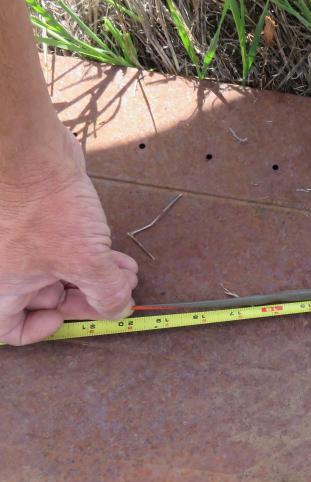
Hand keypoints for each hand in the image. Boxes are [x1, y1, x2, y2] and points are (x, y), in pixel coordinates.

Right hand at [0, 121, 137, 344]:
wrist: (31, 151)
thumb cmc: (45, 208)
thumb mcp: (84, 261)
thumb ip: (104, 293)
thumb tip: (117, 310)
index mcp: (0, 287)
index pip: (8, 329)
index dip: (40, 330)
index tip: (69, 317)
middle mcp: (4, 268)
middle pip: (43, 299)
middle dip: (87, 298)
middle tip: (118, 294)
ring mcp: (20, 244)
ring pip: (59, 272)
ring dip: (96, 277)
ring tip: (127, 274)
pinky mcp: (39, 222)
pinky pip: (64, 249)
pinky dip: (90, 256)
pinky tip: (119, 257)